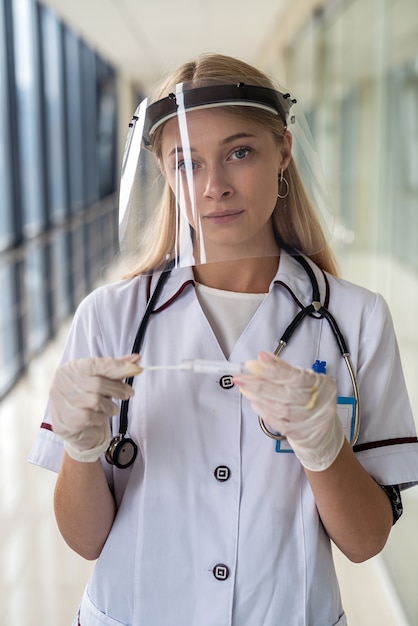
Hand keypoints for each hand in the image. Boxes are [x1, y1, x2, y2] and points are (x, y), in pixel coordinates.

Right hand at [49, 355, 141, 461]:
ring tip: (112, 408)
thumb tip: (136, 359)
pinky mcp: (66, 419)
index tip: (135, 369)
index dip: (118, 366)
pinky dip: (101, 418)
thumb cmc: (87, 398)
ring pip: (96, 401)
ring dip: (110, 406)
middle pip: (98, 383)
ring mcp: (62, 401)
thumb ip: (116, 368)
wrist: (73, 426)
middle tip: (128, 393)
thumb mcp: (101, 379)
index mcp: (71, 368)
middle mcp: (63, 382)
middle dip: (118, 389)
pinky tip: (100, 417)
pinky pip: (91, 417)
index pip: (97, 364)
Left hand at [233, 352, 344, 470]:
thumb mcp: (305, 381)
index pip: (295, 376)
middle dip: (260, 384)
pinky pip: (279, 423)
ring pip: (281, 409)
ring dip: (259, 397)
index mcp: (322, 385)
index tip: (256, 362)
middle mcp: (319, 403)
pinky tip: (254, 403)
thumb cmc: (312, 400)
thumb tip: (263, 358)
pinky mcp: (300, 434)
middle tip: (241, 377)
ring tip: (244, 388)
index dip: (274, 369)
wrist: (323, 431)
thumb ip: (284, 369)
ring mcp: (310, 420)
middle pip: (286, 394)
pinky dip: (265, 412)